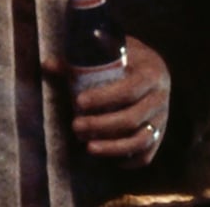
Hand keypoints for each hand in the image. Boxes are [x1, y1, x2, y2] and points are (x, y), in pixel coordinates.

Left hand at [46, 36, 171, 167]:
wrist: (148, 64)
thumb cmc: (123, 57)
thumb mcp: (107, 51)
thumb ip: (79, 60)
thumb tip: (47, 65)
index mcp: (151, 71)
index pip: (129, 90)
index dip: (103, 98)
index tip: (79, 102)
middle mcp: (161, 96)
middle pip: (132, 119)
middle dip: (101, 126)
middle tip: (75, 126)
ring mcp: (162, 118)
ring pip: (140, 141)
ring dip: (112, 147)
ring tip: (87, 146)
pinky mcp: (159, 134)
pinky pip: (146, 155)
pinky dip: (127, 159)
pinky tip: (107, 158)